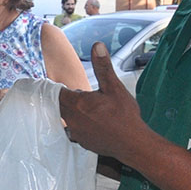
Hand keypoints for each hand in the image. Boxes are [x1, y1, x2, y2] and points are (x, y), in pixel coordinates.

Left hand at [56, 42, 146, 161]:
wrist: (133, 144)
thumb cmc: (125, 116)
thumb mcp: (114, 87)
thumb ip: (103, 67)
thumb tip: (97, 45)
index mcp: (77, 103)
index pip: (57, 92)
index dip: (58, 87)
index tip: (62, 85)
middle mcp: (72, 119)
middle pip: (59, 105)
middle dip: (66, 99)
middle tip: (79, 95)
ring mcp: (75, 133)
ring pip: (65, 119)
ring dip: (72, 112)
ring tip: (87, 109)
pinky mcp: (81, 143)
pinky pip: (73, 131)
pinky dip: (78, 125)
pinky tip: (91, 123)